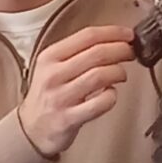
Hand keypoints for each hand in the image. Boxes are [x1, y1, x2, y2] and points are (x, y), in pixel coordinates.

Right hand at [18, 25, 134, 157]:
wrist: (31, 129)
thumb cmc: (47, 96)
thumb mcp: (51, 66)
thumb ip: (77, 52)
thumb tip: (112, 40)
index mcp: (50, 57)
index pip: (87, 36)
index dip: (114, 33)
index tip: (128, 35)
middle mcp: (53, 75)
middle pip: (97, 53)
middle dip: (121, 50)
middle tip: (130, 53)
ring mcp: (61, 97)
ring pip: (100, 75)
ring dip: (119, 72)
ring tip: (121, 75)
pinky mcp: (69, 118)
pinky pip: (100, 103)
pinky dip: (112, 96)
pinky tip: (110, 94)